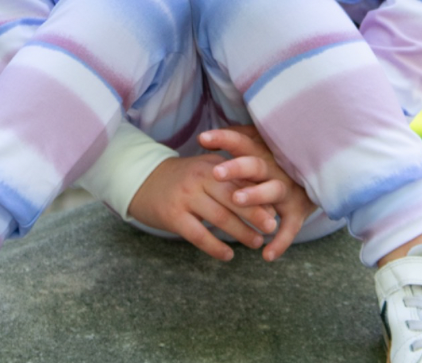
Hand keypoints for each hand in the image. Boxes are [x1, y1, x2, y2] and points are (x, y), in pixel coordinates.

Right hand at [127, 154, 276, 260]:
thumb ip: (232, 183)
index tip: (276, 210)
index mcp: (210, 166)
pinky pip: (199, 235)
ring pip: (219, 217)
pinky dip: (215, 248)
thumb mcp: (207, 172)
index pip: (240, 180)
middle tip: (272, 228)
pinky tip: (228, 256)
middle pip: (232, 197)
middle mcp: (199, 178)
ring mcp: (185, 196)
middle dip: (255, 213)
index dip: (259, 196)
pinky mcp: (173, 215)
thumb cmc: (185, 180)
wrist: (145, 181)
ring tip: (256, 243)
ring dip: (240, 232)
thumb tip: (266, 205)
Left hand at [199, 125, 316, 261]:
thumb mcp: (259, 147)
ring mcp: (288, 190)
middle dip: (236, 168)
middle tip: (216, 172)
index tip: (202, 138)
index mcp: (262, 152)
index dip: (223, 139)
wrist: (316, 175)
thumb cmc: (275, 162)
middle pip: (255, 165)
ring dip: (256, 195)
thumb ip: (235, 142)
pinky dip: (281, 242)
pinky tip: (267, 255)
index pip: (241, 141)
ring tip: (237, 200)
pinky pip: (290, 228)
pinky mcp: (298, 211)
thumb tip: (203, 137)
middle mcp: (275, 169)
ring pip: (273, 191)